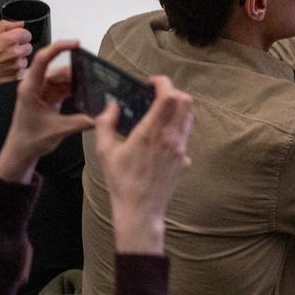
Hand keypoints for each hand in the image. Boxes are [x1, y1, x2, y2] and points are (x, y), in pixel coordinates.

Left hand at [0, 40, 91, 182]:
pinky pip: (62, 87)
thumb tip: (100, 116)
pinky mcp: (47, 98)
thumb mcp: (57, 130)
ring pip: (61, 78)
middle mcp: (34, 86)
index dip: (59, 47)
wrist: (20, 152)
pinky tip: (84, 93)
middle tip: (91, 72)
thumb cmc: (28, 140)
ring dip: (75, 81)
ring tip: (90, 86)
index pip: (43, 59)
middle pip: (56, 68)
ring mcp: (41, 91)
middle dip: (74, 70)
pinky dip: (73, 89)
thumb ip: (81, 122)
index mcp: (30, 88)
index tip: (75, 44)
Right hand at [94, 78, 194, 255]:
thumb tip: (111, 105)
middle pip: (186, 101)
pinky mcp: (185, 161)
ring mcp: (181, 150)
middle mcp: (170, 138)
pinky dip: (176, 129)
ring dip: (177, 110)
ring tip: (160, 115)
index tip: (151, 83)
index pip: (168, 96)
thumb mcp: (105, 151)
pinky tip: (161, 140)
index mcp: (151, 132)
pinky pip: (185, 137)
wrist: (140, 211)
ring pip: (189, 118)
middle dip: (173, 92)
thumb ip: (106, 123)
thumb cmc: (121, 182)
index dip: (163, 83)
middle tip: (157, 96)